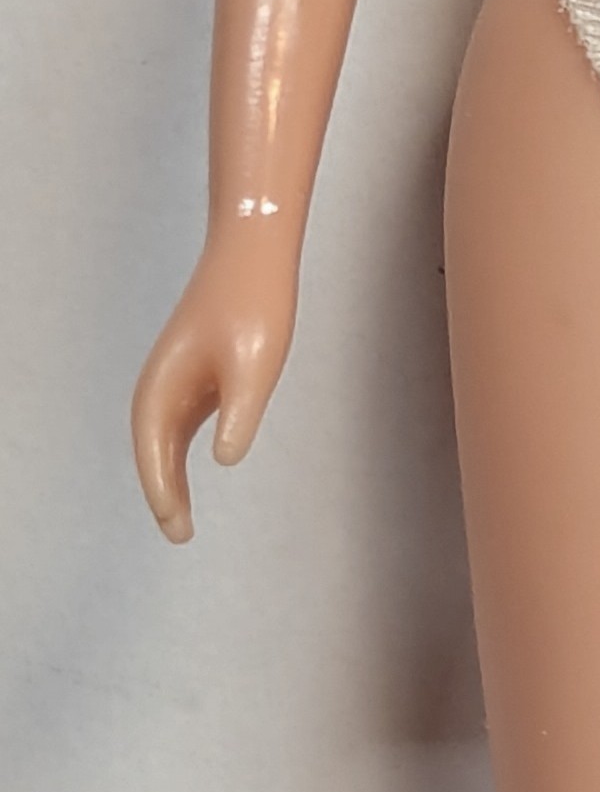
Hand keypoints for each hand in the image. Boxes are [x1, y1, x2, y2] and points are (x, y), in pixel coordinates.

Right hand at [131, 229, 298, 542]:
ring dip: (168, 480)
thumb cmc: (255, 306)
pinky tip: (189, 481)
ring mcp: (176, 379)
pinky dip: (178, 459)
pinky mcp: (195, 376)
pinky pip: (178, 428)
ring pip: (162, 441)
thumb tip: (224, 458)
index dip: (161, 489)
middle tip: (180, 536)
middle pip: (152, 449)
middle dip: (162, 494)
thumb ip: (239, 412)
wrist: (253, 256)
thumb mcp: (255, 363)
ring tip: (182, 522)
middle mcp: (160, 382)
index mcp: (166, 381)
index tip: (174, 522)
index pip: (154, 447)